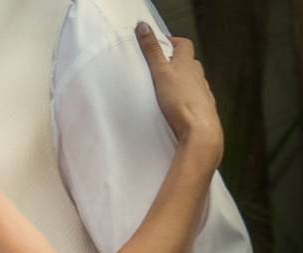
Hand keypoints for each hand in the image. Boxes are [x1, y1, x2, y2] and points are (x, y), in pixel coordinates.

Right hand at [136, 22, 222, 163]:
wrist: (199, 130)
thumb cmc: (180, 101)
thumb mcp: (160, 72)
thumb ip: (152, 51)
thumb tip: (143, 27)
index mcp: (188, 64)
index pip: (183, 45)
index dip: (172, 42)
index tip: (159, 44)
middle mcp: (198, 76)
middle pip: (189, 62)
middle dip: (176, 61)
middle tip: (160, 65)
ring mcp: (202, 93)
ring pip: (192, 81)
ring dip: (181, 80)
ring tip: (166, 87)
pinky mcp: (201, 109)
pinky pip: (193, 98)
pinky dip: (185, 97)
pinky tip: (176, 105)